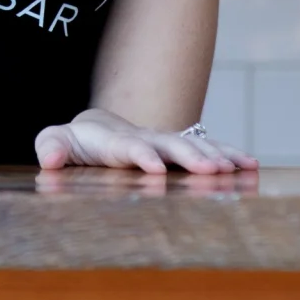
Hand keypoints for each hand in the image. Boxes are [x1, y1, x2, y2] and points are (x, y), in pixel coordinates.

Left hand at [34, 107, 254, 174]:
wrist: (97, 130)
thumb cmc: (75, 142)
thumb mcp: (56, 141)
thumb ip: (51, 146)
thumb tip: (49, 158)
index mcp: (114, 141)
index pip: (129, 146)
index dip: (142, 154)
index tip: (154, 168)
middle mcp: (145, 138)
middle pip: (170, 143)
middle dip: (190, 155)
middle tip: (211, 169)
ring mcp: (165, 142)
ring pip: (194, 144)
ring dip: (216, 154)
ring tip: (238, 167)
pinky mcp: (178, 151)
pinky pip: (206, 150)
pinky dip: (227, 155)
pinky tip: (249, 166)